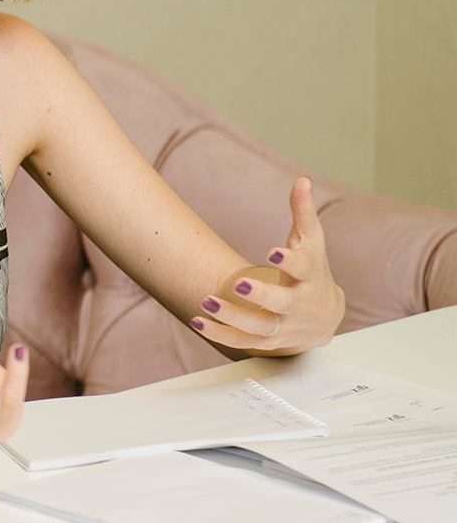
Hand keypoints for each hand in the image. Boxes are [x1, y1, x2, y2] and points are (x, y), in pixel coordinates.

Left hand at [193, 176, 345, 355]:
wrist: (325, 317)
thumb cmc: (314, 271)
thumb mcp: (311, 242)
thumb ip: (303, 212)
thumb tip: (302, 180)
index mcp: (310, 276)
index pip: (303, 267)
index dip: (289, 260)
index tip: (274, 251)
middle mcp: (298, 304)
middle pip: (282, 303)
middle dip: (262, 295)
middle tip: (240, 284)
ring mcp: (284, 325)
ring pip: (259, 327)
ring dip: (233, 317)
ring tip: (207, 302)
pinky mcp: (268, 340)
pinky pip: (242, 341)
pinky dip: (220, 335)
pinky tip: (197, 322)